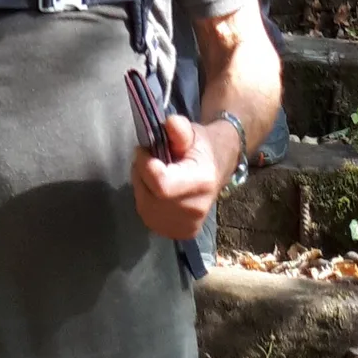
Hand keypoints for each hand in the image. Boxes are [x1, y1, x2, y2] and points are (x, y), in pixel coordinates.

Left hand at [131, 111, 226, 239]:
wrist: (217, 168)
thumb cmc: (201, 146)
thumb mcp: (192, 131)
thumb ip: (179, 128)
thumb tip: (170, 124)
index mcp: (202, 182)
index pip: (162, 185)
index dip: (145, 165)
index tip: (144, 149)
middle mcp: (196, 210)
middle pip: (150, 197)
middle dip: (140, 174)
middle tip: (147, 159)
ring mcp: (188, 226)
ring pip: (146, 208)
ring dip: (141, 187)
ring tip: (151, 173)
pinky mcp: (180, 234)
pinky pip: (149, 218)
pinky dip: (146, 201)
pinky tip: (154, 190)